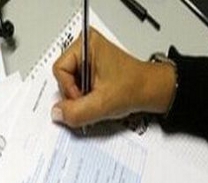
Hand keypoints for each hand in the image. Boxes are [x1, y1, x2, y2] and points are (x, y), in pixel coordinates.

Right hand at [51, 28, 176, 127]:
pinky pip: (76, 89)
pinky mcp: (90, 71)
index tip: (86, 96)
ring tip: (98, 98)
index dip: (69, 90)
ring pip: (69, 86)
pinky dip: (85, 99)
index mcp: (86, 44)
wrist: (150, 91)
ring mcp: (87, 60)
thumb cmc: (134, 87)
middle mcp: (86, 48)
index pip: (59, 71)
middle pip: (62, 79)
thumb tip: (57, 113)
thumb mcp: (101, 104)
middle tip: (93, 99)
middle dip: (75, 95)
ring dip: (81, 99)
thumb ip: (76, 111)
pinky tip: (98, 99)